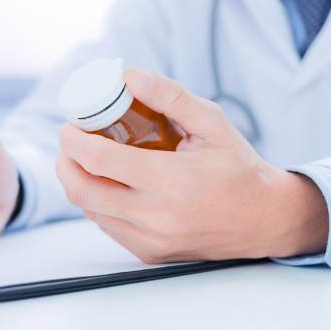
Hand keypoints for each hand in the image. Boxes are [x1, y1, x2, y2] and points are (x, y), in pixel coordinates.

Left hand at [56, 67, 328, 262]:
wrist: (264, 219)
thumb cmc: (239, 168)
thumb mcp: (212, 123)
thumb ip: (170, 96)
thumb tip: (129, 75)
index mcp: (170, 180)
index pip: (99, 159)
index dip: (73, 141)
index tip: (70, 127)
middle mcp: (156, 216)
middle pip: (83, 191)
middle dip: (66, 164)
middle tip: (72, 145)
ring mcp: (152, 240)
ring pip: (92, 211)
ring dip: (83, 184)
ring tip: (94, 161)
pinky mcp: (150, 254)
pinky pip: (110, 228)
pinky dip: (102, 205)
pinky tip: (115, 186)